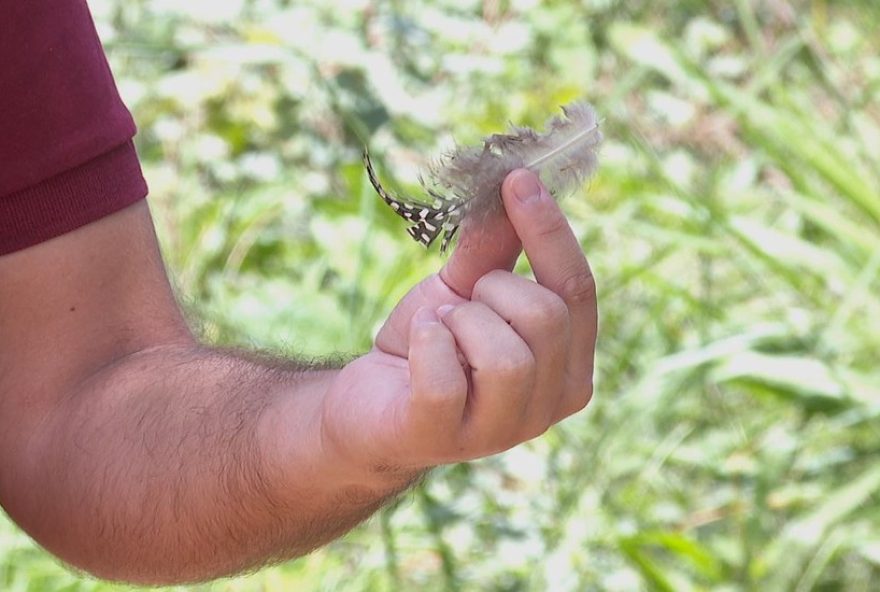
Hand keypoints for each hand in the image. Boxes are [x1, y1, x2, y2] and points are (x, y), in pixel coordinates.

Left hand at [320, 169, 597, 482]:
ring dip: (458, 324)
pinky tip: (417, 348)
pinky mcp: (444, 439)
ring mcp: (501, 432)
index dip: (550, 231)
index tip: (517, 180)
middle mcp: (550, 407)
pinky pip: (444, 378)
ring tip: (439, 331)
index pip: (578, 291)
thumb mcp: (465, 289)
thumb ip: (496, 250)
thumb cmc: (430, 345)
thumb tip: (518, 186)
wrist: (369, 402)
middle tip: (459, 305)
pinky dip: (425, 345)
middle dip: (491, 291)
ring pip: (506, 357)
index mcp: (569, 367)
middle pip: (545, 317)